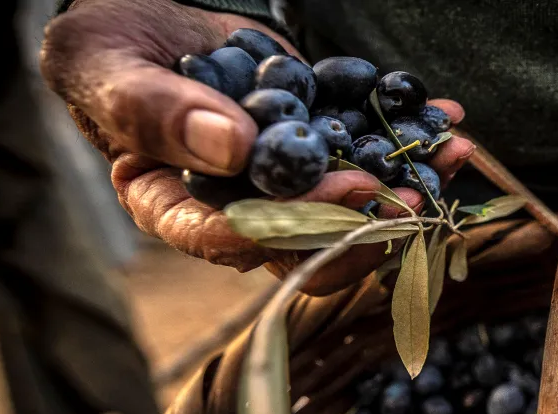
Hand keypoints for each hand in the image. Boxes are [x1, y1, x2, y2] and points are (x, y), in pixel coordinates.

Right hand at [40, 0, 475, 294]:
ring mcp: (286, 184)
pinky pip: (369, 152)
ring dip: (408, 185)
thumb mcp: (106, 69)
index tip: (343, 197)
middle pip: (308, 246)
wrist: (148, 16)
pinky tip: (447, 117)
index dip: (292, 226)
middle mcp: (238, 210)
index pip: (232, 239)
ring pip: (353, 208)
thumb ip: (154, 110)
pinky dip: (412, 138)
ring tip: (451, 153)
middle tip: (410, 195)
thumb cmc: (110, 51)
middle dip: (367, 224)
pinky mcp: (320, 148)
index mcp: (175, 209)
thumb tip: (234, 149)